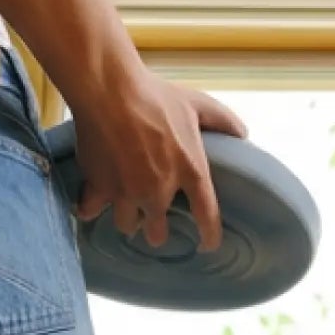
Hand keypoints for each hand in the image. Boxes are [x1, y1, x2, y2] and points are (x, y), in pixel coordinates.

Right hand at [69, 74, 248, 249]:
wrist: (108, 90)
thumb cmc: (155, 95)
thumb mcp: (197, 103)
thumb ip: (223, 120)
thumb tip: (243, 135)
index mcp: (189, 171)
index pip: (207, 216)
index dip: (210, 236)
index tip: (207, 244)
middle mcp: (159, 190)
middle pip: (157, 232)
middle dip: (156, 229)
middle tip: (153, 215)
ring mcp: (127, 192)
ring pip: (127, 225)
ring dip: (129, 217)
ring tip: (126, 205)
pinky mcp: (99, 187)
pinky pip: (91, 211)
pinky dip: (91, 208)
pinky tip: (92, 203)